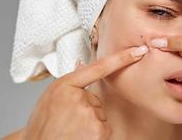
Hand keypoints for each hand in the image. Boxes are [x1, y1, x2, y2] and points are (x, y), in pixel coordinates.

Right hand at [22, 45, 147, 139]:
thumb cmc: (43, 124)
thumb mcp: (51, 96)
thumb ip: (69, 81)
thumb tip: (81, 63)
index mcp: (65, 85)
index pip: (99, 67)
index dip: (122, 58)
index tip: (139, 51)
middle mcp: (78, 97)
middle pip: (96, 98)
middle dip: (87, 108)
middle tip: (69, 120)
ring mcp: (88, 113)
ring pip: (100, 114)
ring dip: (90, 122)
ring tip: (72, 130)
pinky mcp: (98, 130)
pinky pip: (104, 127)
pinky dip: (95, 134)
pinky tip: (80, 136)